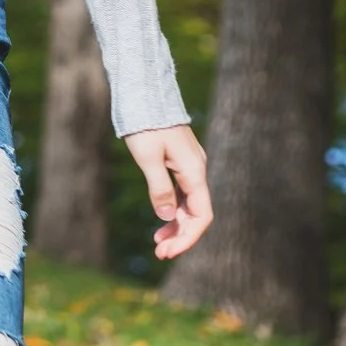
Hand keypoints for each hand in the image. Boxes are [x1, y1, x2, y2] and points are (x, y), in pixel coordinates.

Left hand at [124, 124, 212, 259]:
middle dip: (180, 235)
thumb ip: (160, 188)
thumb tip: (168, 217)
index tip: (167, 251)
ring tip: (157, 242)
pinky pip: (182, 192)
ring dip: (176, 224)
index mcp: (194, 172)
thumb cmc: (144, 123)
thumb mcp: (147, 157)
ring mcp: (189, 165)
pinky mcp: (179, 161)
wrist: (144, 92)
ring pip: (189, 203)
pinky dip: (172, 208)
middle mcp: (196, 170)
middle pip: (196, 213)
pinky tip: (161, 219)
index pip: (201, 216)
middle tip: (158, 253)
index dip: (187, 238)